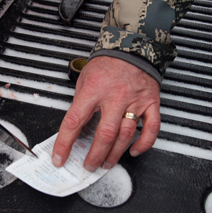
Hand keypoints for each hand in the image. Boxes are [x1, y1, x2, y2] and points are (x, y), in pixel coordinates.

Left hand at [52, 56, 160, 170]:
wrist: (134, 46)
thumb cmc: (108, 62)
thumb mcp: (85, 77)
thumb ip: (81, 102)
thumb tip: (74, 127)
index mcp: (93, 90)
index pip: (74, 121)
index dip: (65, 143)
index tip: (59, 157)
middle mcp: (115, 96)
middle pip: (105, 134)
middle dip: (94, 155)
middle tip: (88, 166)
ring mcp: (135, 101)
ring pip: (126, 135)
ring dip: (115, 154)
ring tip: (106, 163)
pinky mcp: (151, 103)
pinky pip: (151, 128)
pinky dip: (143, 144)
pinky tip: (133, 151)